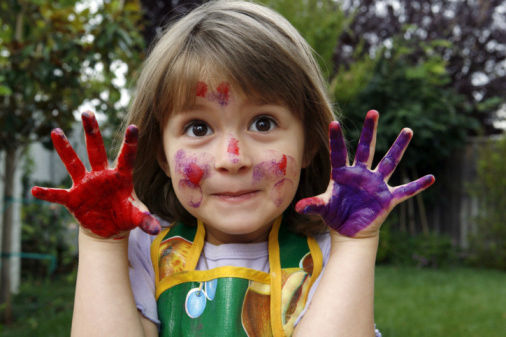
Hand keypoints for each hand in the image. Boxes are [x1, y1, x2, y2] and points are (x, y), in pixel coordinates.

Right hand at [32, 111, 160, 237]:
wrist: (109, 228)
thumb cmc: (124, 215)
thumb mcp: (136, 217)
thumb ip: (145, 219)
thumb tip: (155, 229)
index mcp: (121, 177)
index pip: (127, 157)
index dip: (130, 142)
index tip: (133, 127)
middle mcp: (102, 175)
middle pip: (97, 150)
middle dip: (92, 132)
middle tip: (87, 112)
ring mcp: (86, 184)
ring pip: (74, 163)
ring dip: (65, 149)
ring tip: (56, 131)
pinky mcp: (74, 198)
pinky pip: (58, 194)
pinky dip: (48, 193)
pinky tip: (35, 190)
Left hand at [296, 110, 434, 237]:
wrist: (350, 231)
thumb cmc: (335, 216)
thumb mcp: (323, 209)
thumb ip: (313, 205)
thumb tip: (298, 207)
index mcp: (343, 174)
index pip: (339, 152)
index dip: (336, 139)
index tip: (333, 122)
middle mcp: (361, 174)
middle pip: (366, 148)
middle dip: (369, 131)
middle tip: (372, 111)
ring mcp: (376, 184)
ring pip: (389, 162)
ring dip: (398, 147)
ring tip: (407, 130)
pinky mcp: (387, 198)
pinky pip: (405, 191)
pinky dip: (418, 186)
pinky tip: (431, 178)